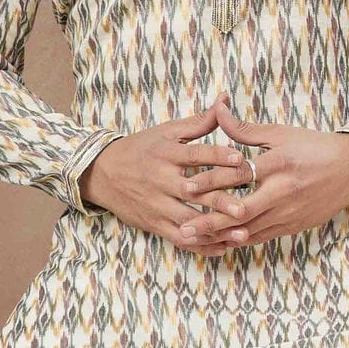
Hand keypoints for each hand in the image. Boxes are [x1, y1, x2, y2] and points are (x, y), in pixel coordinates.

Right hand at [76, 101, 256, 253]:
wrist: (102, 173)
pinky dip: (201, 245)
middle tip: (245, 207)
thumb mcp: (167, 132)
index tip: (240, 159)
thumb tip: (225, 100)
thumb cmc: (141, 149)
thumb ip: (200, 121)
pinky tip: (224, 248)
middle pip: (193, 192)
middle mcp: (161, 180)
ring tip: (242, 234)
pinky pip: (179, 238)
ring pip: (188, 220)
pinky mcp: (154, 224)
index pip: (194, 155)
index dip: (217, 156)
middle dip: (220, 201)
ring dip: (215, 229)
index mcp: (166, 154)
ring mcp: (157, 205)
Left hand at [171, 96, 348, 252]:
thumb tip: (218, 110)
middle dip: (210, 220)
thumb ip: (245, 129)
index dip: (210, 180)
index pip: (239, 174)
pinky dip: (238, 240)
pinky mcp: (294, 226)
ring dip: (220, 235)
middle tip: (183, 227)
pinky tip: (219, 242)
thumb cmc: (315, 148)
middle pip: (240, 210)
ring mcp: (289, 212)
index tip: (186, 186)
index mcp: (280, 164)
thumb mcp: (281, 133)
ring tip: (193, 239)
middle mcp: (284, 192)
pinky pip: (261, 237)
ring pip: (249, 229)